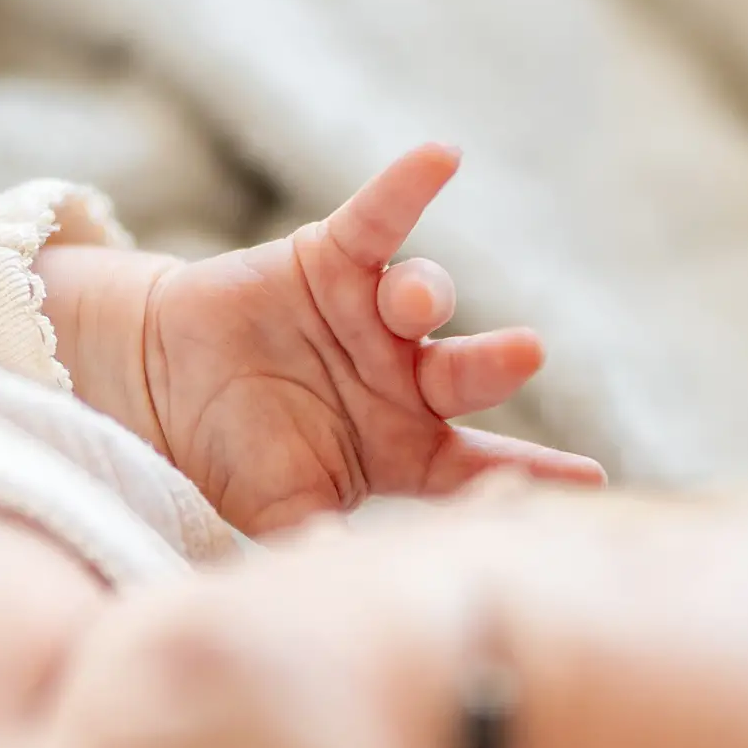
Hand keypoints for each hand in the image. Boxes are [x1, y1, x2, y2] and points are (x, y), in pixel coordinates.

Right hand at [50, 145, 604, 536]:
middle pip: (465, 375)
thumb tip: (339, 592)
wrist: (157, 388)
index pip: (479, 467)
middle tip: (525, 353)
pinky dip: (407, 187)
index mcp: (407, 450)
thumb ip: (314, 548)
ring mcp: (373, 317)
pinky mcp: (333, 258)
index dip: (530, 473)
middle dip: (496, 363)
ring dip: (426, 294)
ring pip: (423, 297)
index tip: (590, 481)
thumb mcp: (276, 512)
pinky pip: (379, 220)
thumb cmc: (228, 459)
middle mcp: (404, 381)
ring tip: (410, 303)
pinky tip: (441, 156)